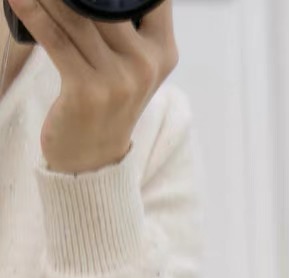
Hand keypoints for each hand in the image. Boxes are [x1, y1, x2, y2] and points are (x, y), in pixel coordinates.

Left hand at [8, 0, 177, 173]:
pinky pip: (55, 39)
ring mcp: (118, 81)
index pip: (154, 0)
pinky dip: (32, 13)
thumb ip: (127, 25)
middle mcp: (145, 65)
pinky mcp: (87, 92)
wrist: (93, 156)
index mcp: (162, 53)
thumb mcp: (133, 64)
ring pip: (76, 17)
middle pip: (109, 1)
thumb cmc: (107, 100)